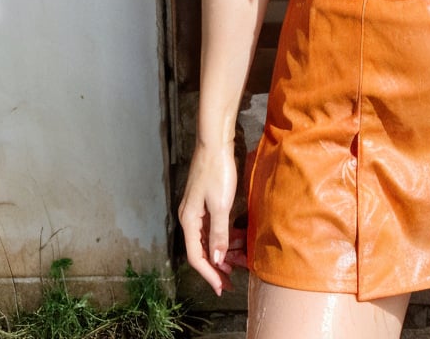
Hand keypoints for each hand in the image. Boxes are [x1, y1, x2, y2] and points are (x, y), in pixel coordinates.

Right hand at [178, 143, 239, 294]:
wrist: (215, 142)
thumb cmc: (217, 171)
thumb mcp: (220, 205)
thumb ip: (219, 233)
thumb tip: (217, 259)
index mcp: (189, 220)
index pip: (196, 256)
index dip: (209, 274)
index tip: (222, 287)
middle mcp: (190, 217)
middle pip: (202, 250)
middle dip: (218, 266)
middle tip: (234, 279)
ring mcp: (198, 209)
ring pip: (209, 238)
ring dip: (224, 251)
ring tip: (241, 261)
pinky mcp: (207, 201)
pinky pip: (215, 226)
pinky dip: (226, 236)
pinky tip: (239, 239)